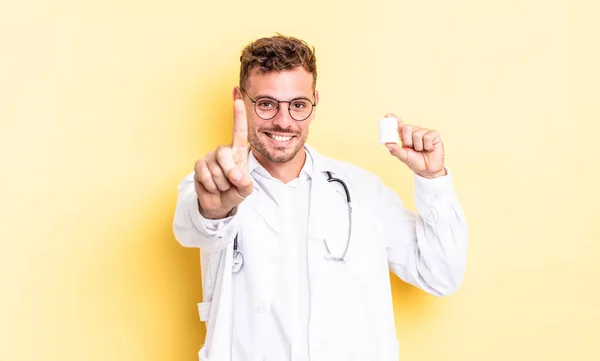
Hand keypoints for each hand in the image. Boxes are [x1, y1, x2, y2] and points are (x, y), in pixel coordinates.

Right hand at [193, 99, 253, 218]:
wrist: (219, 203)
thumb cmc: (235, 191)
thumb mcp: (246, 190)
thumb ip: (246, 184)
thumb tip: (236, 175)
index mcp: (237, 152)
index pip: (239, 131)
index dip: (238, 115)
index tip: (237, 97)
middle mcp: (223, 151)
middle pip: (224, 155)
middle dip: (229, 173)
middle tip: (232, 184)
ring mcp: (209, 157)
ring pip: (215, 170)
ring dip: (221, 184)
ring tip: (222, 186)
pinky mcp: (199, 165)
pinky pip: (205, 175)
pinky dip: (211, 186)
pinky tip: (213, 187)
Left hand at [383, 113, 446, 178]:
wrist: (428, 170)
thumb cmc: (415, 162)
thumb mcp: (403, 157)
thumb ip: (395, 150)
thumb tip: (387, 144)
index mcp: (405, 136)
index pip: (399, 124)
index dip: (394, 119)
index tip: (388, 115)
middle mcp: (414, 131)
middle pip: (406, 127)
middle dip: (407, 140)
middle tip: (411, 148)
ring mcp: (424, 132)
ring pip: (417, 134)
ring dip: (418, 146)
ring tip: (421, 150)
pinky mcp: (434, 135)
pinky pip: (427, 137)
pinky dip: (427, 146)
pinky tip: (429, 149)